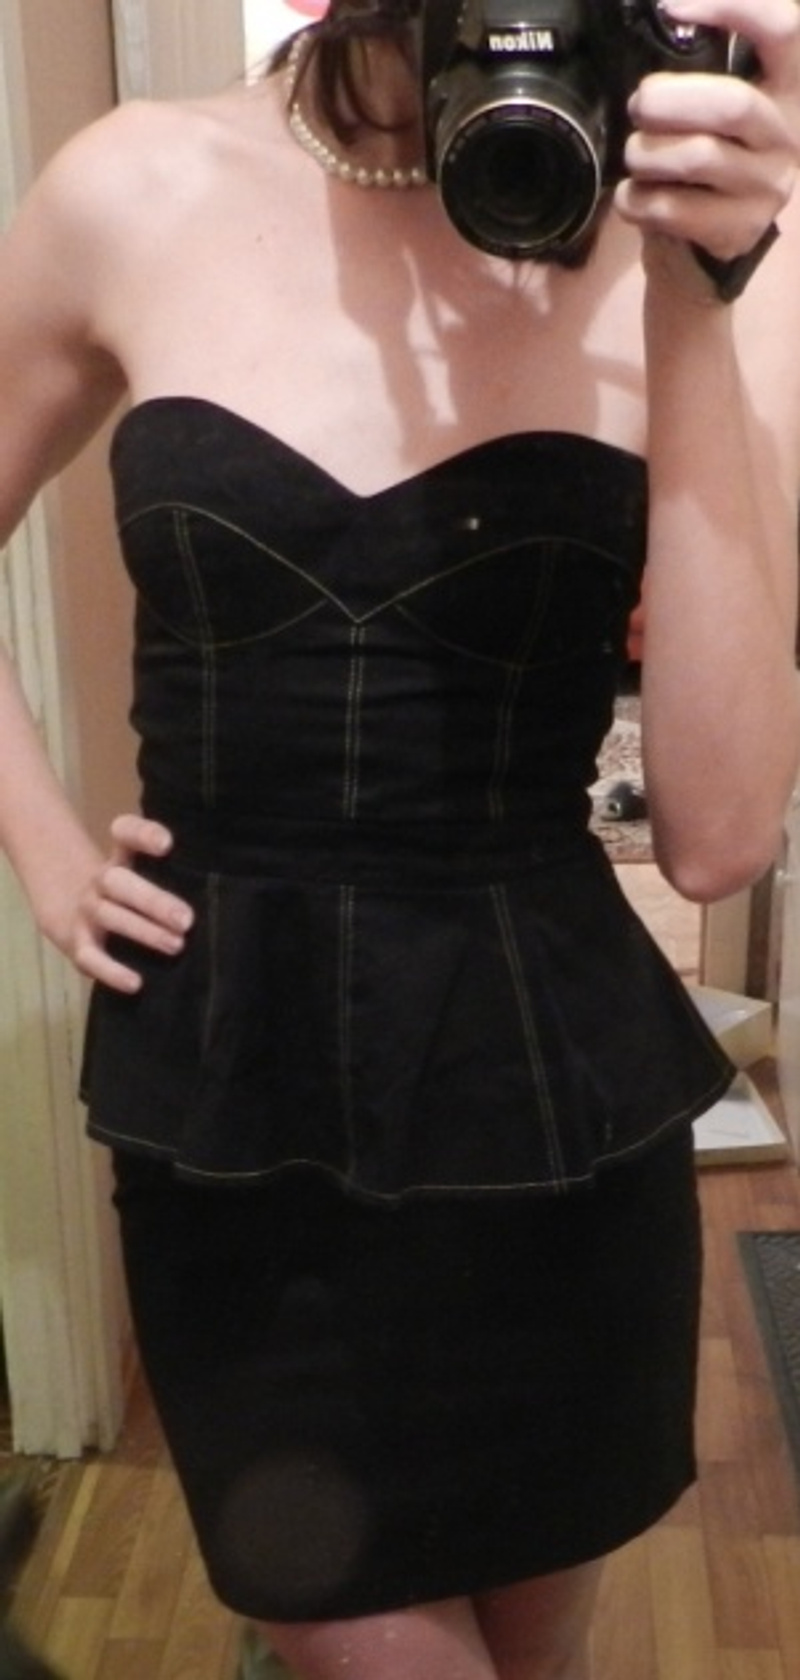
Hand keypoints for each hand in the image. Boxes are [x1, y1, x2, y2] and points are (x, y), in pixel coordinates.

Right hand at [64, 814, 193, 992]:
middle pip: (118, 882)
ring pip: (109, 916)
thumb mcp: (144, 874)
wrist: (73, 910)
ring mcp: (87, 911)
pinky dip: (111, 972)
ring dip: (144, 932)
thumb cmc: (130, 892)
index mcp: (121, 857)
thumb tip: (226, 890)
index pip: (124, 832)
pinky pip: (89, 957)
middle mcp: (102, 881)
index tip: (167, 844)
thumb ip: (175, 874)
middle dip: (153, 901)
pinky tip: (136, 983)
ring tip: (177, 945)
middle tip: (187, 919)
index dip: (141, 834)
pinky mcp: (78, 944)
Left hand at [615, 0, 799, 279]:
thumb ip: (701, 72)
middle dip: (667, 101)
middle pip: (732, 103)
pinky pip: (674, 207)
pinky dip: (637, 200)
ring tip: (634, 158)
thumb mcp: (711, 111)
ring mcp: (768, 188)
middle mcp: (789, 135)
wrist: (701, 251)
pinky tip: (633, 198)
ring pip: (698, 156)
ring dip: (646, 154)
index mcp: (787, 88)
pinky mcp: (738, 231)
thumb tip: (661, 19)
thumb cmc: (700, 167)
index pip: (783, 28)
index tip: (672, 6)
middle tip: (638, 106)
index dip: (733, 6)